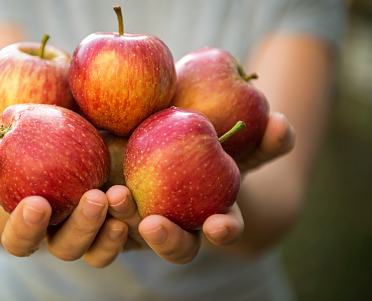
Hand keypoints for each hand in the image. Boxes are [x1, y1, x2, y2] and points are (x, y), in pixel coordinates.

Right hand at [0, 65, 127, 267]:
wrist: (107, 144)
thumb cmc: (56, 129)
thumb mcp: (32, 112)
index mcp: (9, 195)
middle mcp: (36, 222)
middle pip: (19, 241)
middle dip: (24, 226)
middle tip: (38, 203)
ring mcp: (69, 234)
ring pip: (66, 248)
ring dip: (80, 228)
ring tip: (97, 197)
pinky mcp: (102, 238)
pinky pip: (103, 250)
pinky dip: (110, 240)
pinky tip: (122, 218)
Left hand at [104, 112, 294, 263]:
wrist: (169, 144)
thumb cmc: (212, 145)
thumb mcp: (239, 140)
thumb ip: (264, 137)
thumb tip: (283, 124)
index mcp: (210, 216)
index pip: (222, 230)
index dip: (224, 231)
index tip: (219, 225)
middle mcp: (177, 227)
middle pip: (174, 247)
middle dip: (166, 240)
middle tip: (153, 223)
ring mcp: (140, 224)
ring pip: (131, 242)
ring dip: (121, 224)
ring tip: (117, 196)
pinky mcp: (107, 214)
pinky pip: (93, 223)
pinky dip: (87, 215)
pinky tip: (89, 192)